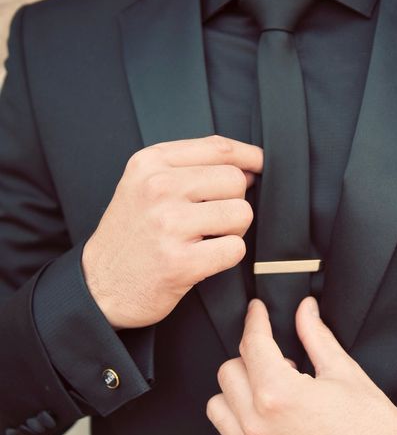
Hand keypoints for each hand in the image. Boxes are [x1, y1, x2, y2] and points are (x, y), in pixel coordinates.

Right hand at [82, 135, 262, 328]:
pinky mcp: (181, 262)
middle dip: (234, 202)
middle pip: (235, 181)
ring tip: (205, 240)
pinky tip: (203, 259)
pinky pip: (235, 249)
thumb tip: (248, 167)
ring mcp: (169, 225)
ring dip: (232, 231)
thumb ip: (189, 168)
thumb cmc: (130, 235)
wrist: (99, 286)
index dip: (249, 157)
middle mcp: (158, 188)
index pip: (218, 149)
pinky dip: (227, 257)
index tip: (259, 165)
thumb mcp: (143, 185)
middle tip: (211, 221)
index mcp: (150, 163)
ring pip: (241, 214)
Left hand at [207, 297, 396, 434]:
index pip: (252, 345)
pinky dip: (239, 420)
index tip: (258, 312)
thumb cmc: (376, 432)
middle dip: (250, 357)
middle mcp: (259, 426)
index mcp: (280, 395)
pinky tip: (268, 416)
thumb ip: (317, 337)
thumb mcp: (346, 374)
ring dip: (238, 391)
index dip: (255, 320)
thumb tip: (305, 310)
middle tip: (280, 359)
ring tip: (271, 390)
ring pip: (219, 406)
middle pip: (229, 371)